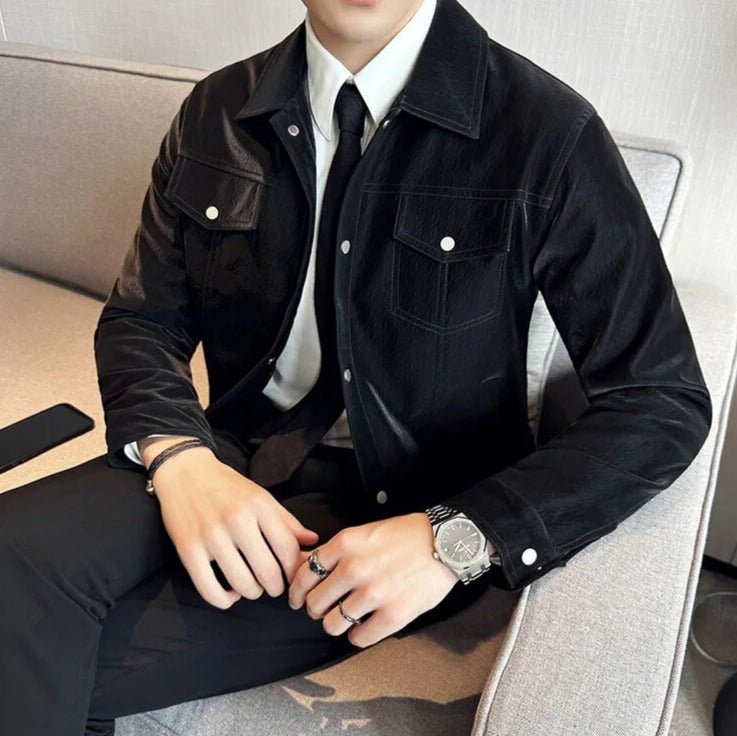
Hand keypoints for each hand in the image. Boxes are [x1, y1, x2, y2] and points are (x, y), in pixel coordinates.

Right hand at [149, 445, 319, 608]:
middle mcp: (237, 520)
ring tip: (252, 587)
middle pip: (268, 572)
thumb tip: (312, 542)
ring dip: (252, 593)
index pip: (288, 549)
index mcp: (259, 505)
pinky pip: (210, 590)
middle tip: (274, 586)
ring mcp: (212, 536)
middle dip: (276, 587)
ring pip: (242, 584)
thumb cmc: (227, 486)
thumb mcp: (261, 496)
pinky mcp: (188, 549)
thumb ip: (287, 521)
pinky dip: (224, 600)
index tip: (293, 577)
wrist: (185, 471)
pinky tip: (230, 594)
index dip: (295, 571)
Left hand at [287, 512, 459, 647]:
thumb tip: (306, 563)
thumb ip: (337, 550)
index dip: (297, 590)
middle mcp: (354, 568)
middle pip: (314, 602)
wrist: (445, 543)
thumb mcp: (365, 532)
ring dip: (335, 624)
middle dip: (315, 609)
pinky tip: (362, 627)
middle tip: (323, 609)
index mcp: (345, 544)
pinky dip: (357, 636)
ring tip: (344, 618)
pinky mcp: (393, 615)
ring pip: (332, 624)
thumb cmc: (406, 534)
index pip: (304, 574)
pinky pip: (359, 637)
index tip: (298, 598)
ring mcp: (373, 593)